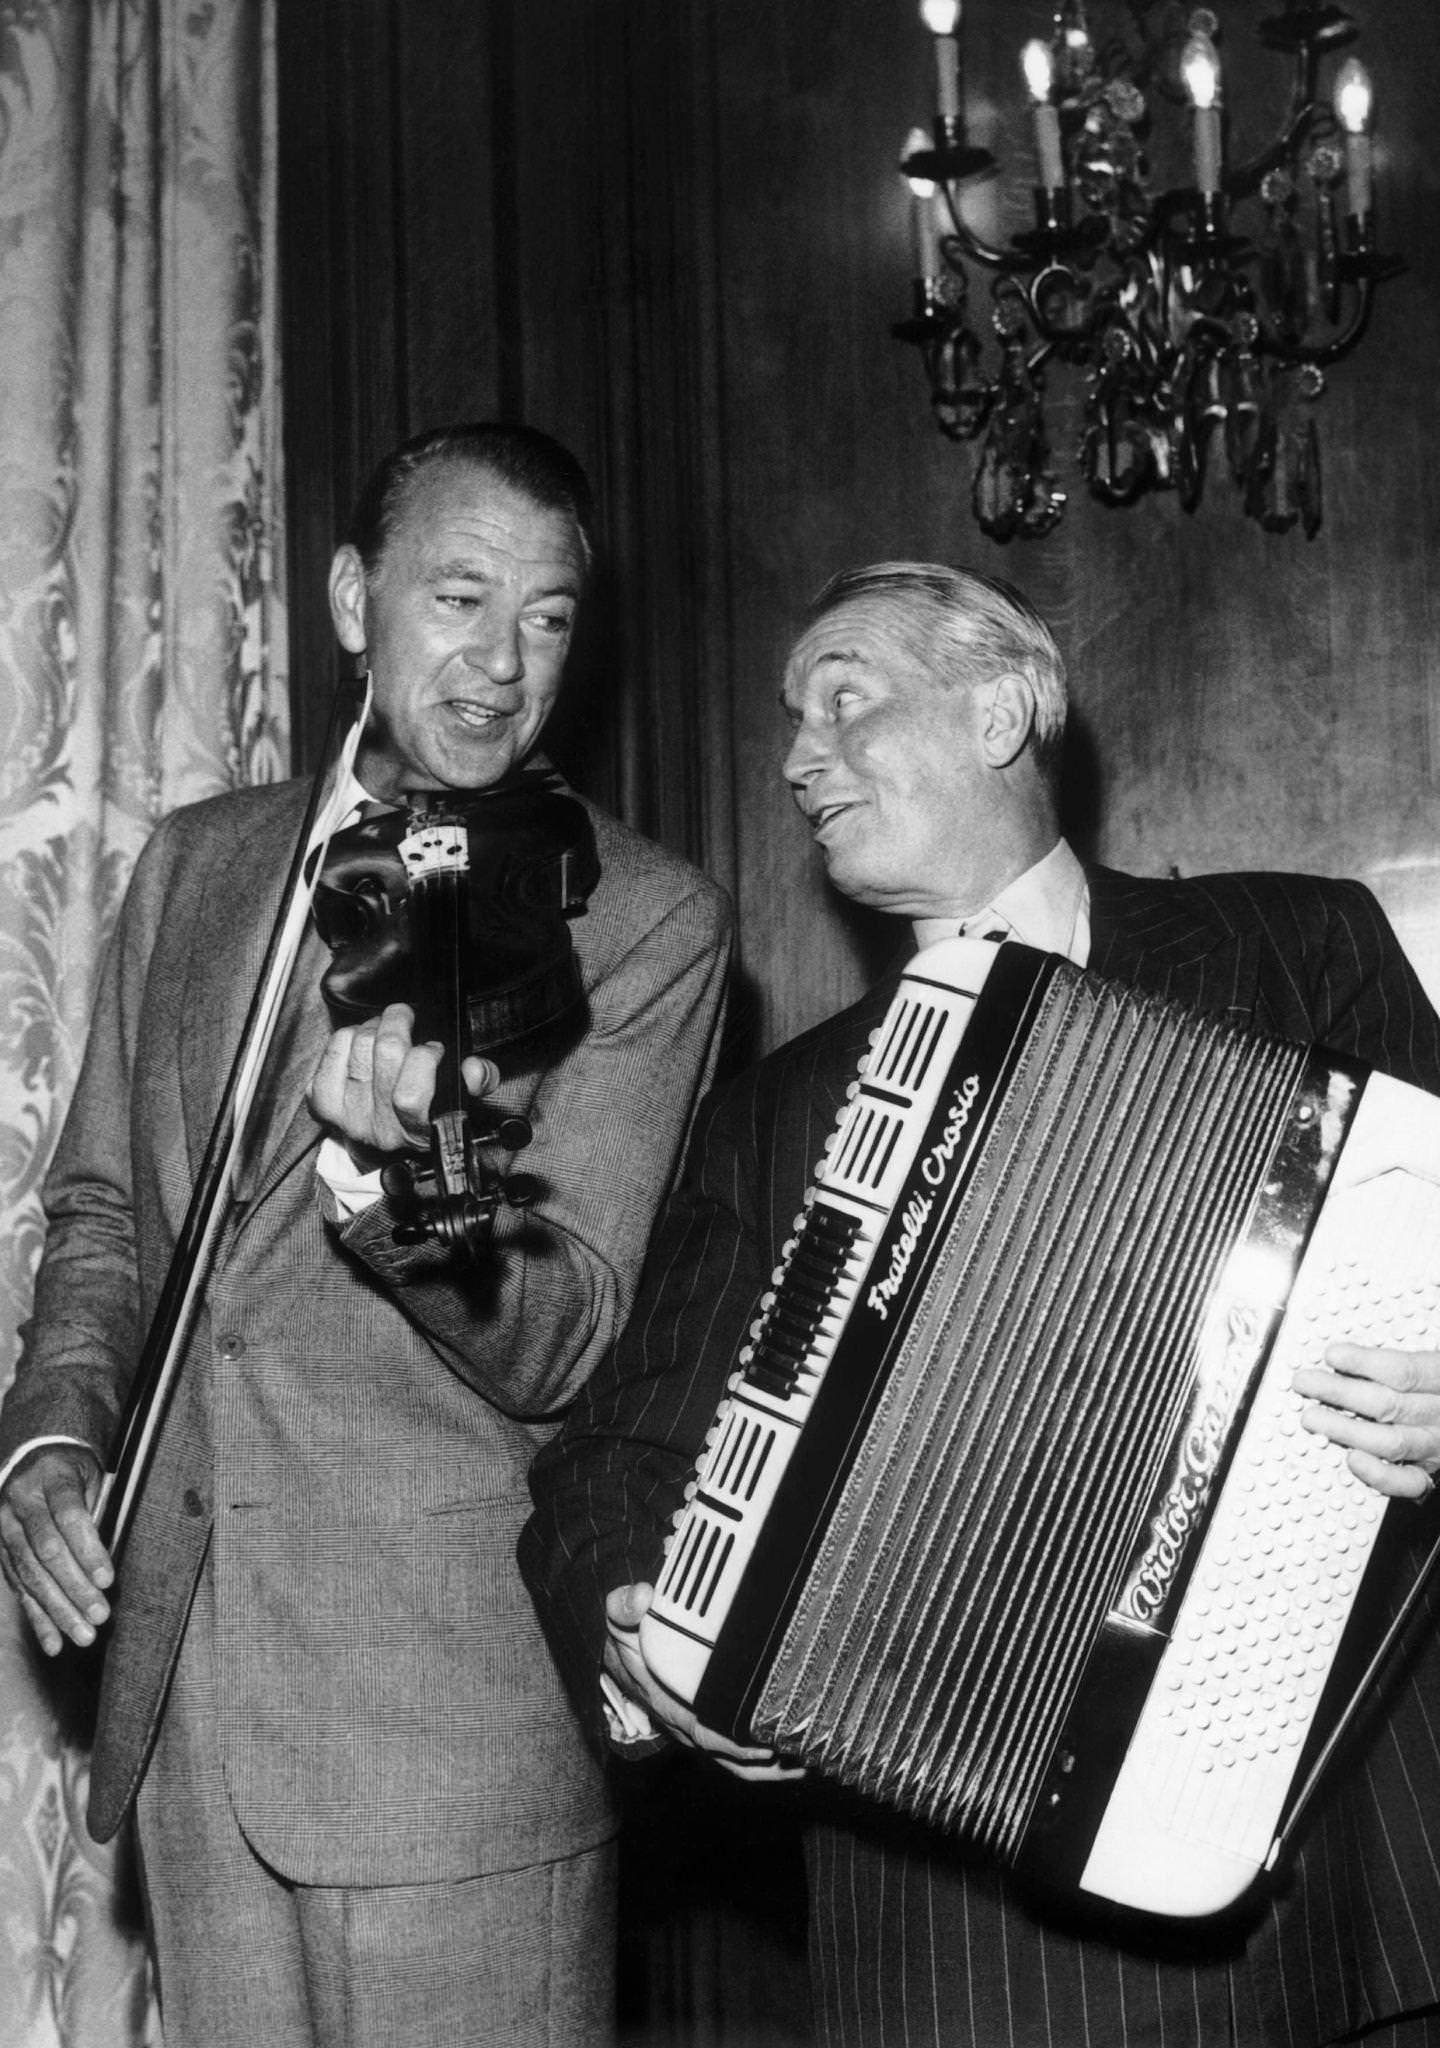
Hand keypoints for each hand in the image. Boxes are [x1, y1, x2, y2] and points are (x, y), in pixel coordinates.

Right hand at [0, 1444, 112, 1654]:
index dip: (88, 1549)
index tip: (108, 1580)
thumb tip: (109, 1565)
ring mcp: (5, 1527)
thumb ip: (96, 1512)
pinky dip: (37, 1617)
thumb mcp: (90, 1475)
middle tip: (100, 1616)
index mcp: (51, 1477)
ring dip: (58, 1610)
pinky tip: (54, 1642)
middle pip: (48, 1551)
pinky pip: (18, 1587)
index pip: (69, 1516)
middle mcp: (21, 1501)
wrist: (30, 1456)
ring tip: (83, 1636)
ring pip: (31, 1574)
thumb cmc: (73, 1470)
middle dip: (75, 1587)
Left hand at [308, 1001, 499, 1155]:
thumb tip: (474, 1069)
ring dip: (375, 1026)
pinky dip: (349, 1034)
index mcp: (416, 1132)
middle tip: (407, 1016)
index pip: (409, 1096)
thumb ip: (477, 1082)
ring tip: (385, 1030)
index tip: (433, 1048)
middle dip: (399, 1022)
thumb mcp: (459, 1101)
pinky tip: (362, 1042)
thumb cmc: (423, 1113)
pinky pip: (336, 1046)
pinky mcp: (322, 1099)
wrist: (380, 1141)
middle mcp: (378, 1128)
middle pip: (385, 1053)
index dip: (424, 1059)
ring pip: (360, 1043)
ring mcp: (346, 1114)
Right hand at [605, 1583, 806, 1783]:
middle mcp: (686, 1725)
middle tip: (806, 1751)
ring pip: (740, 1761)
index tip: (767, 1746)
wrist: (623, 1648)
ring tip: (812, 1756)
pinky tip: (799, 1746)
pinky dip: (770, 1757)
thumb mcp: (619, 1617)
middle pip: (732, 1756)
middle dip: (770, 1761)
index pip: (705, 1734)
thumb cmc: (627, 1635)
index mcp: (668, 1704)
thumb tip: (640, 1597)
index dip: (737, 1745)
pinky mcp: (713, 1723)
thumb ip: (624, 1606)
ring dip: (776, 1765)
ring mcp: (701, 1728)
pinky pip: (742, 1749)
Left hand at [1294, 1343, 1439, 1501]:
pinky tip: (1352, 1459)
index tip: (1333, 1354)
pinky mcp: (1431, 1474)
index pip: (1404, 1371)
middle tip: (1305, 1382)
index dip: (1365, 1363)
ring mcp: (1438, 1446)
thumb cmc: (1439, 1385)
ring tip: (1312, 1417)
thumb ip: (1411, 1358)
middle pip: (1388, 1404)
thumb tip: (1358, 1348)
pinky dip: (1378, 1475)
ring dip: (1345, 1429)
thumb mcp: (1435, 1362)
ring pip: (1391, 1441)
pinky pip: (1407, 1482)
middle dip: (1339, 1392)